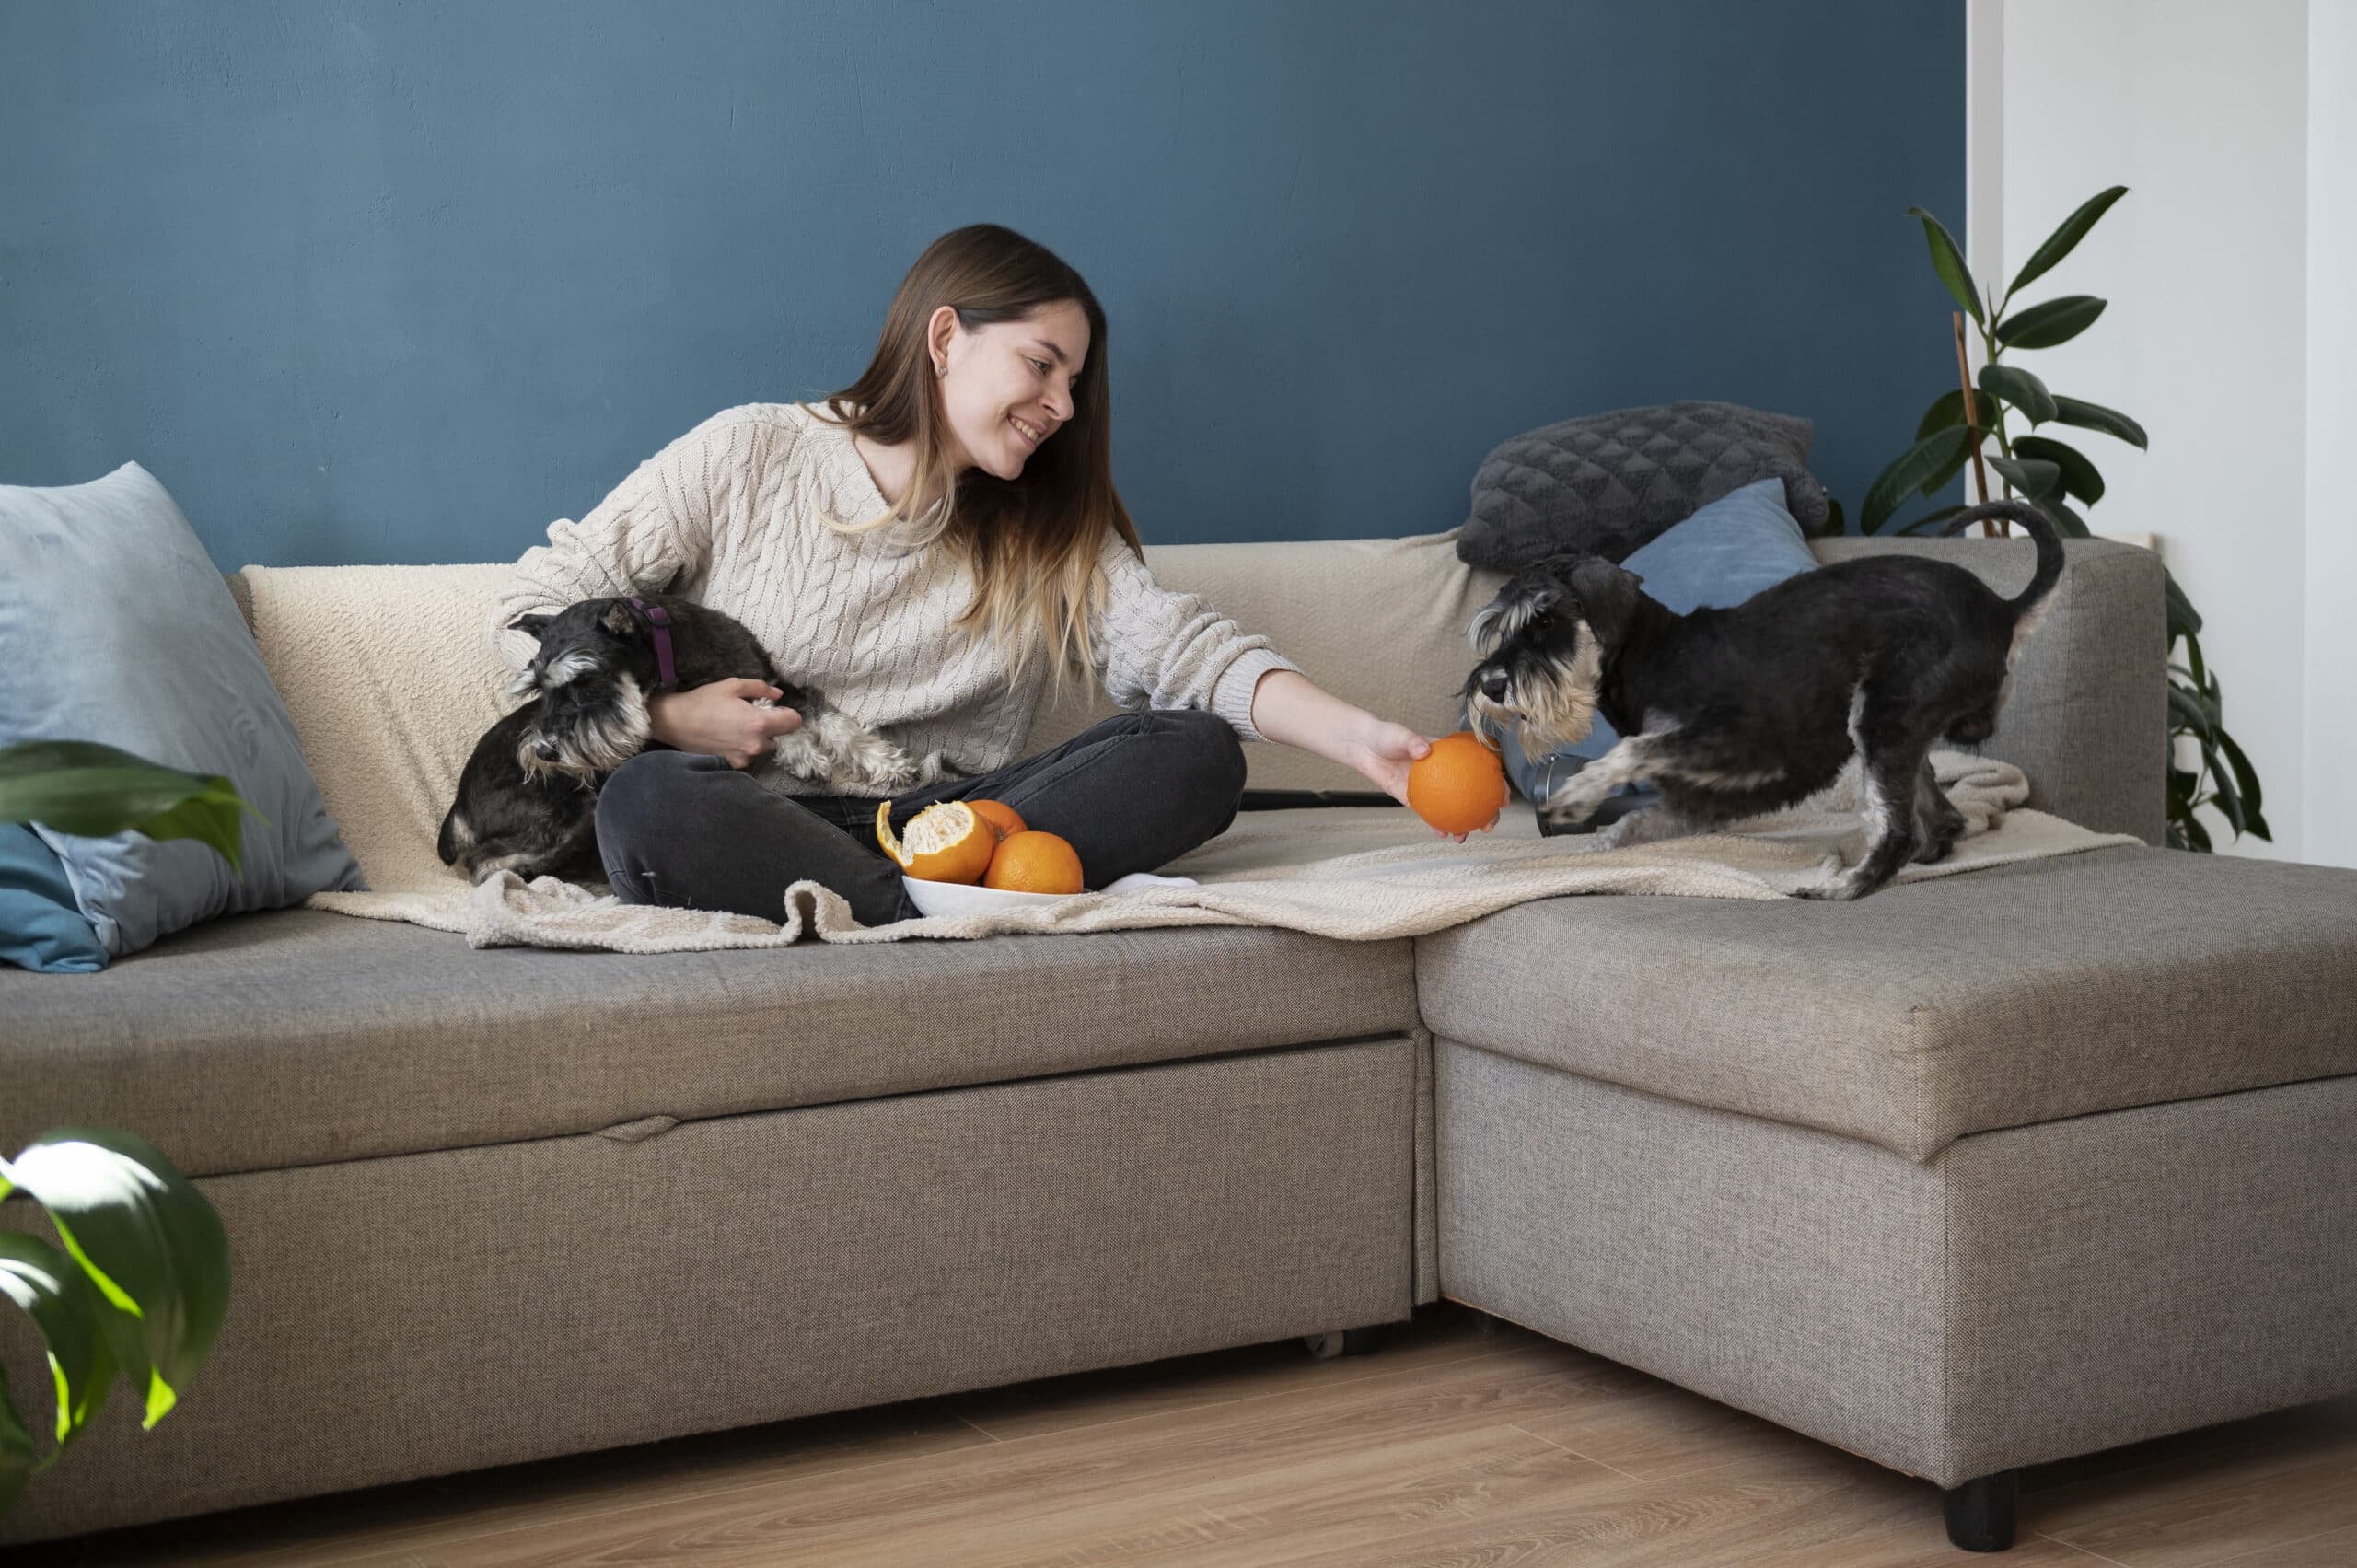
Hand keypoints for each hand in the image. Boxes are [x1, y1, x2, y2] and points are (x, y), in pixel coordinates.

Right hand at [647, 678, 803, 768]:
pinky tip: (728, 738)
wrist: (674, 723)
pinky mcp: (733, 765)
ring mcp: (745, 758)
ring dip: (757, 739)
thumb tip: (778, 695)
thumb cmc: (702, 701)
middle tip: (752, 717)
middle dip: (771, 727)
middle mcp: (756, 744)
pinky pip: (748, 756)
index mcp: (759, 723)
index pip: (794, 722)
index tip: (777, 710)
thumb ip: (760, 688)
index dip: (788, 714)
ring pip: (763, 748)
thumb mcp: (732, 686)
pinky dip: (744, 748)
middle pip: (779, 737)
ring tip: (736, 727)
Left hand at [1344, 717, 1494, 841]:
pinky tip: (1442, 834)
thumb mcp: (1400, 734)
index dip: (1496, 784)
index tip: (1504, 797)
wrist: (1364, 747)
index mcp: (1451, 756)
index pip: (1480, 770)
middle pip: (1472, 795)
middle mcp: (1445, 774)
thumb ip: (1412, 741)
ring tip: (1463, 836)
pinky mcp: (1415, 799)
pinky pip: (1430, 814)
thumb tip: (1424, 751)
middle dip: (1485, 813)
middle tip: (1488, 825)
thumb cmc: (1386, 735)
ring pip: (1453, 809)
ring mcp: (1432, 788)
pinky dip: (1437, 824)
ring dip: (1462, 825)